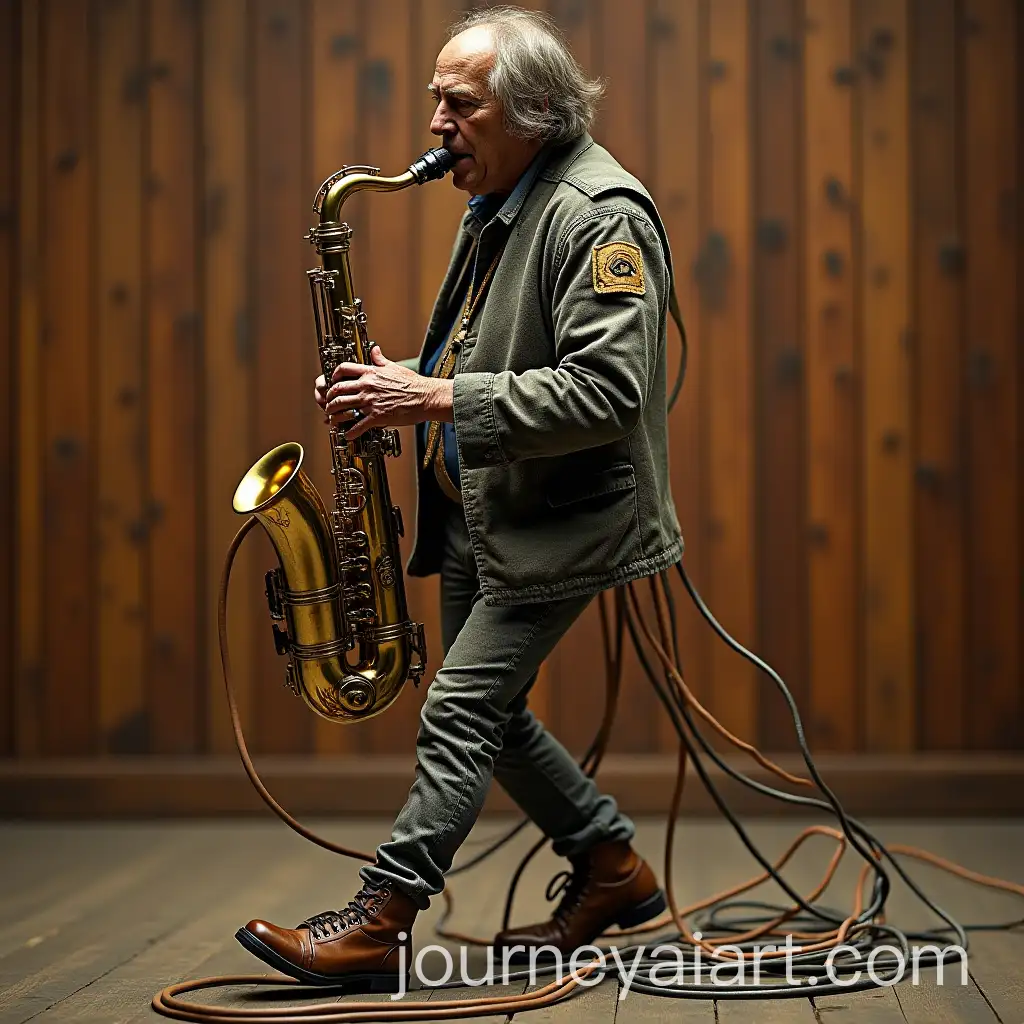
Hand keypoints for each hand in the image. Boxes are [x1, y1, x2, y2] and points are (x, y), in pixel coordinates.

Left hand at [322, 344, 453, 439]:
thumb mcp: (394, 367)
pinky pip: (357, 425)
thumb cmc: (413, 384)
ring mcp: (370, 402)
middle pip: (338, 390)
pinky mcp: (377, 417)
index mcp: (370, 373)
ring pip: (343, 407)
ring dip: (335, 414)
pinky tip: (348, 434)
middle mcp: (367, 387)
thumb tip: (374, 350)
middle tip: (328, 403)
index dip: (333, 375)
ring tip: (333, 419)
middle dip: (329, 398)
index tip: (332, 381)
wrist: (425, 397)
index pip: (344, 369)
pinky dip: (350, 432)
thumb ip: (380, 359)